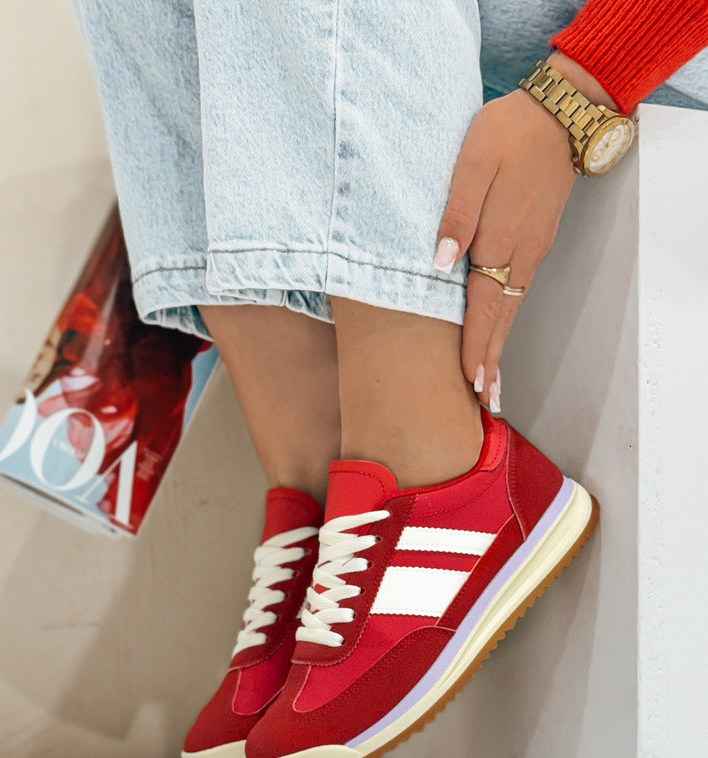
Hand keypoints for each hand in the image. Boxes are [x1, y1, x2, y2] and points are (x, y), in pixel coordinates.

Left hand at [433, 53, 612, 412]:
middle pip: (502, 321)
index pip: (483, 308)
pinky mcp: (534, 242)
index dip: (475, 348)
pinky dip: (506, 322)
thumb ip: (455, 213)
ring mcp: (531, 250)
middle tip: (486, 402)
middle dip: (491, 363)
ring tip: (491, 383)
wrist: (559, 114)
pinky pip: (517, 293)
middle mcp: (519, 254)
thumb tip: (440, 262)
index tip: (470, 383)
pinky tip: (499, 333)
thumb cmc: (508, 132)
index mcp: (499, 240)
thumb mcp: (472, 162)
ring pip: (511, 311)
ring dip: (500, 348)